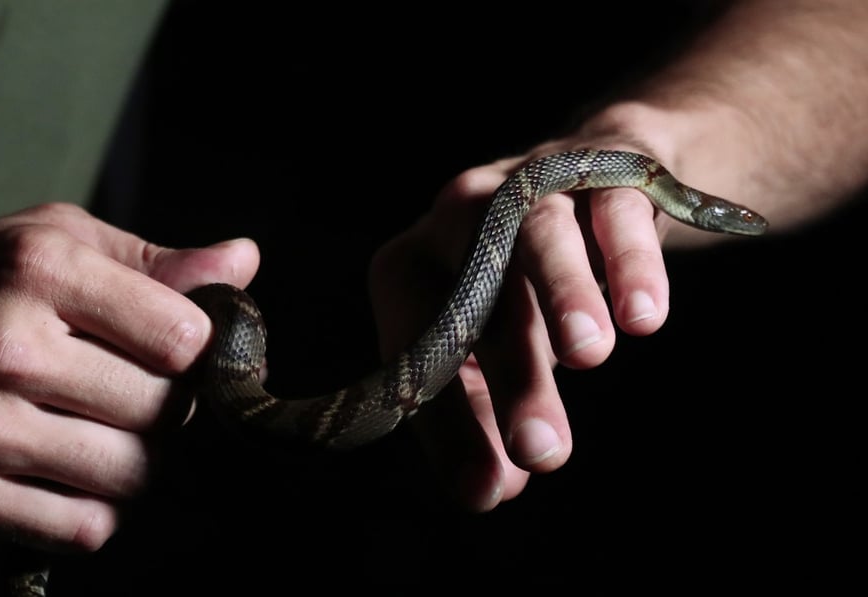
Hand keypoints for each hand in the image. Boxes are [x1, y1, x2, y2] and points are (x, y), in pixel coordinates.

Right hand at [0, 203, 258, 550]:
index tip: (174, 351)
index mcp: (39, 269)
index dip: (195, 350)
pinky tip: (74, 471)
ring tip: (108, 432)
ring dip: (139, 462)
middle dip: (170, 410)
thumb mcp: (52, 239)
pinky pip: (84, 528)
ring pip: (133, 476)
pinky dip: (97, 509)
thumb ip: (155, 260)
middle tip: (140, 395)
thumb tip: (244, 263)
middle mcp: (6, 347)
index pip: (185, 337)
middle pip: (165, 412)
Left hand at [370, 136, 676, 510]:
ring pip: (536, 236)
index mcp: (411, 271)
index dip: (448, 425)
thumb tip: (490, 490)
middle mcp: (454, 218)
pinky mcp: (597, 164)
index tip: (485, 492)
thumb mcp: (497, 350)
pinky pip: (611, 209)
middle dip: (512, 376)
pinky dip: (628, 259)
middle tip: (543, 451)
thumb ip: (486, 415)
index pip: (418, 352)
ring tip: (589, 355)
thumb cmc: (524, 285)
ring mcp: (525, 184)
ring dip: (561, 292)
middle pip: (475, 296)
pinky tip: (643, 316)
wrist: (597, 186)